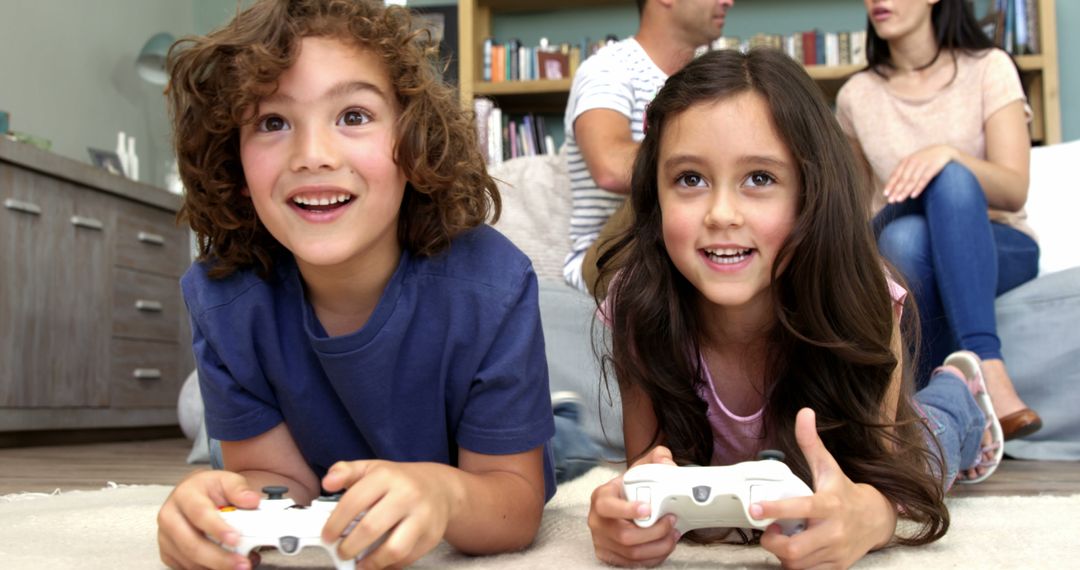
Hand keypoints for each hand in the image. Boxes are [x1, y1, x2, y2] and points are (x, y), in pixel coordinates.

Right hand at [157, 469, 261, 569]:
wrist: (193, 493)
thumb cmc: (210, 489)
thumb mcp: (227, 480)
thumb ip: (240, 489)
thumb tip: (252, 500)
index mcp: (184, 495)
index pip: (200, 514)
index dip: (217, 528)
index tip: (235, 539)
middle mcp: (170, 517)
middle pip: (191, 544)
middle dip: (219, 558)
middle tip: (242, 564)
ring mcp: (166, 537)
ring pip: (189, 560)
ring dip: (215, 567)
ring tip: (239, 565)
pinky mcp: (167, 553)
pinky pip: (186, 567)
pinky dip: (207, 569)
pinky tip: (225, 566)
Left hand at [321, 460, 453, 569]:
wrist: (439, 488)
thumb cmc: (398, 481)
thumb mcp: (372, 468)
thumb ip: (346, 472)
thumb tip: (328, 482)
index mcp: (387, 476)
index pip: (354, 502)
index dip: (335, 523)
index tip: (327, 537)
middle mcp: (407, 494)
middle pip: (370, 528)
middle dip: (349, 547)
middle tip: (341, 553)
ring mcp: (423, 516)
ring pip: (393, 549)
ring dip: (371, 563)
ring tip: (360, 564)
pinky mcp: (432, 535)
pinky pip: (407, 558)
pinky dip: (389, 564)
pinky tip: (379, 561)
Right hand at [588, 446, 679, 566]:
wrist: (622, 503)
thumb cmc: (631, 487)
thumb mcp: (642, 466)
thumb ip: (657, 457)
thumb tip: (668, 463)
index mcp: (601, 497)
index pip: (607, 506)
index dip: (627, 510)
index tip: (648, 509)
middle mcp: (596, 521)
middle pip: (624, 536)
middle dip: (654, 532)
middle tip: (671, 521)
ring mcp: (601, 541)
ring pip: (632, 554)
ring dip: (658, 546)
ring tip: (673, 534)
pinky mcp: (609, 556)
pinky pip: (634, 564)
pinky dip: (654, 557)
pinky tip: (664, 545)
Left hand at [753, 408, 896, 569]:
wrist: (877, 519)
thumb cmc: (845, 492)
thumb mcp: (828, 467)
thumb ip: (811, 442)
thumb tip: (804, 413)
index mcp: (829, 504)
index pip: (801, 508)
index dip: (776, 509)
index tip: (756, 509)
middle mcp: (834, 531)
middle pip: (793, 549)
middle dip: (773, 542)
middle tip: (769, 530)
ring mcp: (836, 552)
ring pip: (797, 564)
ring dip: (781, 554)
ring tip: (781, 538)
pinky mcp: (836, 567)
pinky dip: (794, 564)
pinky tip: (794, 550)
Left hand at [883, 145, 955, 203]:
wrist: (944, 150)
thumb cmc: (925, 159)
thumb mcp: (913, 162)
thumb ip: (904, 171)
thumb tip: (894, 187)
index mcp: (906, 161)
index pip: (896, 174)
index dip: (890, 184)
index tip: (885, 194)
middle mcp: (913, 161)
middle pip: (903, 178)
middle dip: (896, 190)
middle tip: (891, 200)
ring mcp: (923, 164)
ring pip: (912, 180)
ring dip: (905, 191)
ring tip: (899, 200)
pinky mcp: (933, 167)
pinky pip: (924, 179)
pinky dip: (918, 188)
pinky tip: (913, 196)